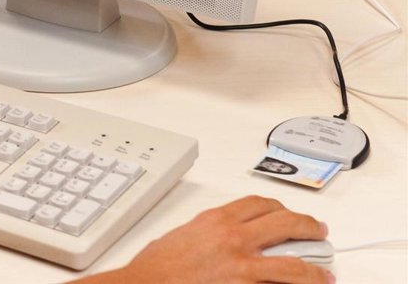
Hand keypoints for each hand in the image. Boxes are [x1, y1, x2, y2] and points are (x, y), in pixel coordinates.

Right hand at [78, 196, 332, 283]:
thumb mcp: (182, 236)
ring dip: (315, 269)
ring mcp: (243, 268)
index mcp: (215, 221)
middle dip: (308, 226)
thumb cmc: (156, 267)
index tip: (287, 213)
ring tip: (323, 273)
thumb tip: (220, 238)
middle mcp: (234, 240)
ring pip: (294, 264)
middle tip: (318, 232)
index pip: (258, 205)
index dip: (280, 207)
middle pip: (285, 224)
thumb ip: (208, 233)